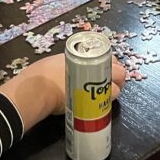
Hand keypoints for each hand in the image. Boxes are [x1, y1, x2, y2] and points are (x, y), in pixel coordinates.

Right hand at [0, 54, 125, 130]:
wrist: (39, 88)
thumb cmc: (43, 73)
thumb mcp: (57, 61)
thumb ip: (68, 64)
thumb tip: (71, 68)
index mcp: (86, 55)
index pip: (109, 57)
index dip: (111, 65)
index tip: (107, 70)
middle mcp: (94, 67)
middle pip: (119, 71)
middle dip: (118, 78)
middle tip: (111, 84)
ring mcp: (96, 84)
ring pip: (117, 88)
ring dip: (113, 91)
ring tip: (103, 95)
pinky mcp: (94, 101)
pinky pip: (107, 101)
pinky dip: (105, 102)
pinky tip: (98, 104)